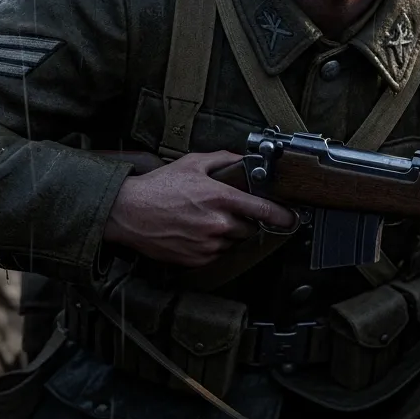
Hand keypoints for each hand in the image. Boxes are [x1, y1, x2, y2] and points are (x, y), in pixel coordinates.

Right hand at [102, 150, 299, 267]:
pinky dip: (212, 246)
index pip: (263, 210)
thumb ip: (221, 160)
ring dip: (227, 235)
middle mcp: (217, 223)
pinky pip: (217, 255)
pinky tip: (196, 233)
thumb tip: (241, 159)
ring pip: (233, 243)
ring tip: (205, 222)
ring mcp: (207, 244)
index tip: (291, 219)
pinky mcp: (197, 259)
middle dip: (245, 222)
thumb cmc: (157, 188)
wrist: (128, 213)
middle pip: (250, 229)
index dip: (282, 216)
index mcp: (220, 198)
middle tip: (226, 213)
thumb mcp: (191, 164)